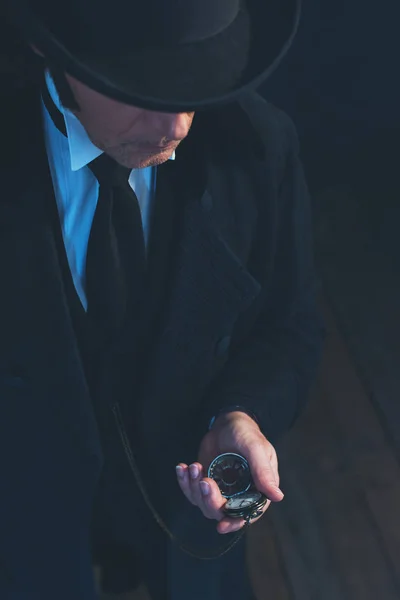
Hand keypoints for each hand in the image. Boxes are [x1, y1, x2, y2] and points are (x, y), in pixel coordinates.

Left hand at [176, 411, 283, 533]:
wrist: (228, 421)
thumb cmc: (246, 433)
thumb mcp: (255, 447)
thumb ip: (263, 471)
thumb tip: (277, 496)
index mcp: (256, 490)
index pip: (247, 515)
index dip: (234, 523)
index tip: (221, 524)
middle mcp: (238, 494)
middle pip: (221, 511)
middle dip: (210, 500)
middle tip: (205, 480)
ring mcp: (220, 489)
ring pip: (204, 503)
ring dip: (195, 488)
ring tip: (194, 466)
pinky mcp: (205, 481)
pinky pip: (192, 490)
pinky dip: (184, 482)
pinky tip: (182, 468)